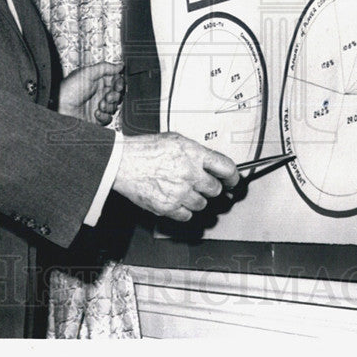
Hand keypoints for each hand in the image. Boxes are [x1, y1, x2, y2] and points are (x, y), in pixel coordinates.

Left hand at [58, 61, 124, 125]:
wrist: (58, 108)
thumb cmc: (67, 90)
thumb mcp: (86, 73)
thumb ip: (105, 67)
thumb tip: (119, 65)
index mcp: (97, 81)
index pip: (115, 81)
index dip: (119, 82)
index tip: (117, 84)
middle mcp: (99, 93)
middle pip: (117, 94)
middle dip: (115, 95)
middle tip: (108, 96)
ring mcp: (98, 106)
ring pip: (114, 106)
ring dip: (109, 105)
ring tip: (100, 104)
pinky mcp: (97, 118)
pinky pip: (108, 118)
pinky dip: (104, 116)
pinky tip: (96, 112)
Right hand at [112, 132, 239, 220]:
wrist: (122, 162)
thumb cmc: (144, 150)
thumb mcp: (175, 140)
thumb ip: (196, 152)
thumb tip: (210, 163)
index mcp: (194, 154)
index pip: (226, 168)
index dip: (233, 177)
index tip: (232, 182)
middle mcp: (190, 173)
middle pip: (215, 190)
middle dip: (210, 188)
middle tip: (202, 185)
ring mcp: (180, 192)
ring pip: (202, 205)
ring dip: (195, 200)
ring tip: (182, 190)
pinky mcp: (168, 207)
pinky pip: (187, 216)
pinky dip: (183, 211)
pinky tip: (175, 200)